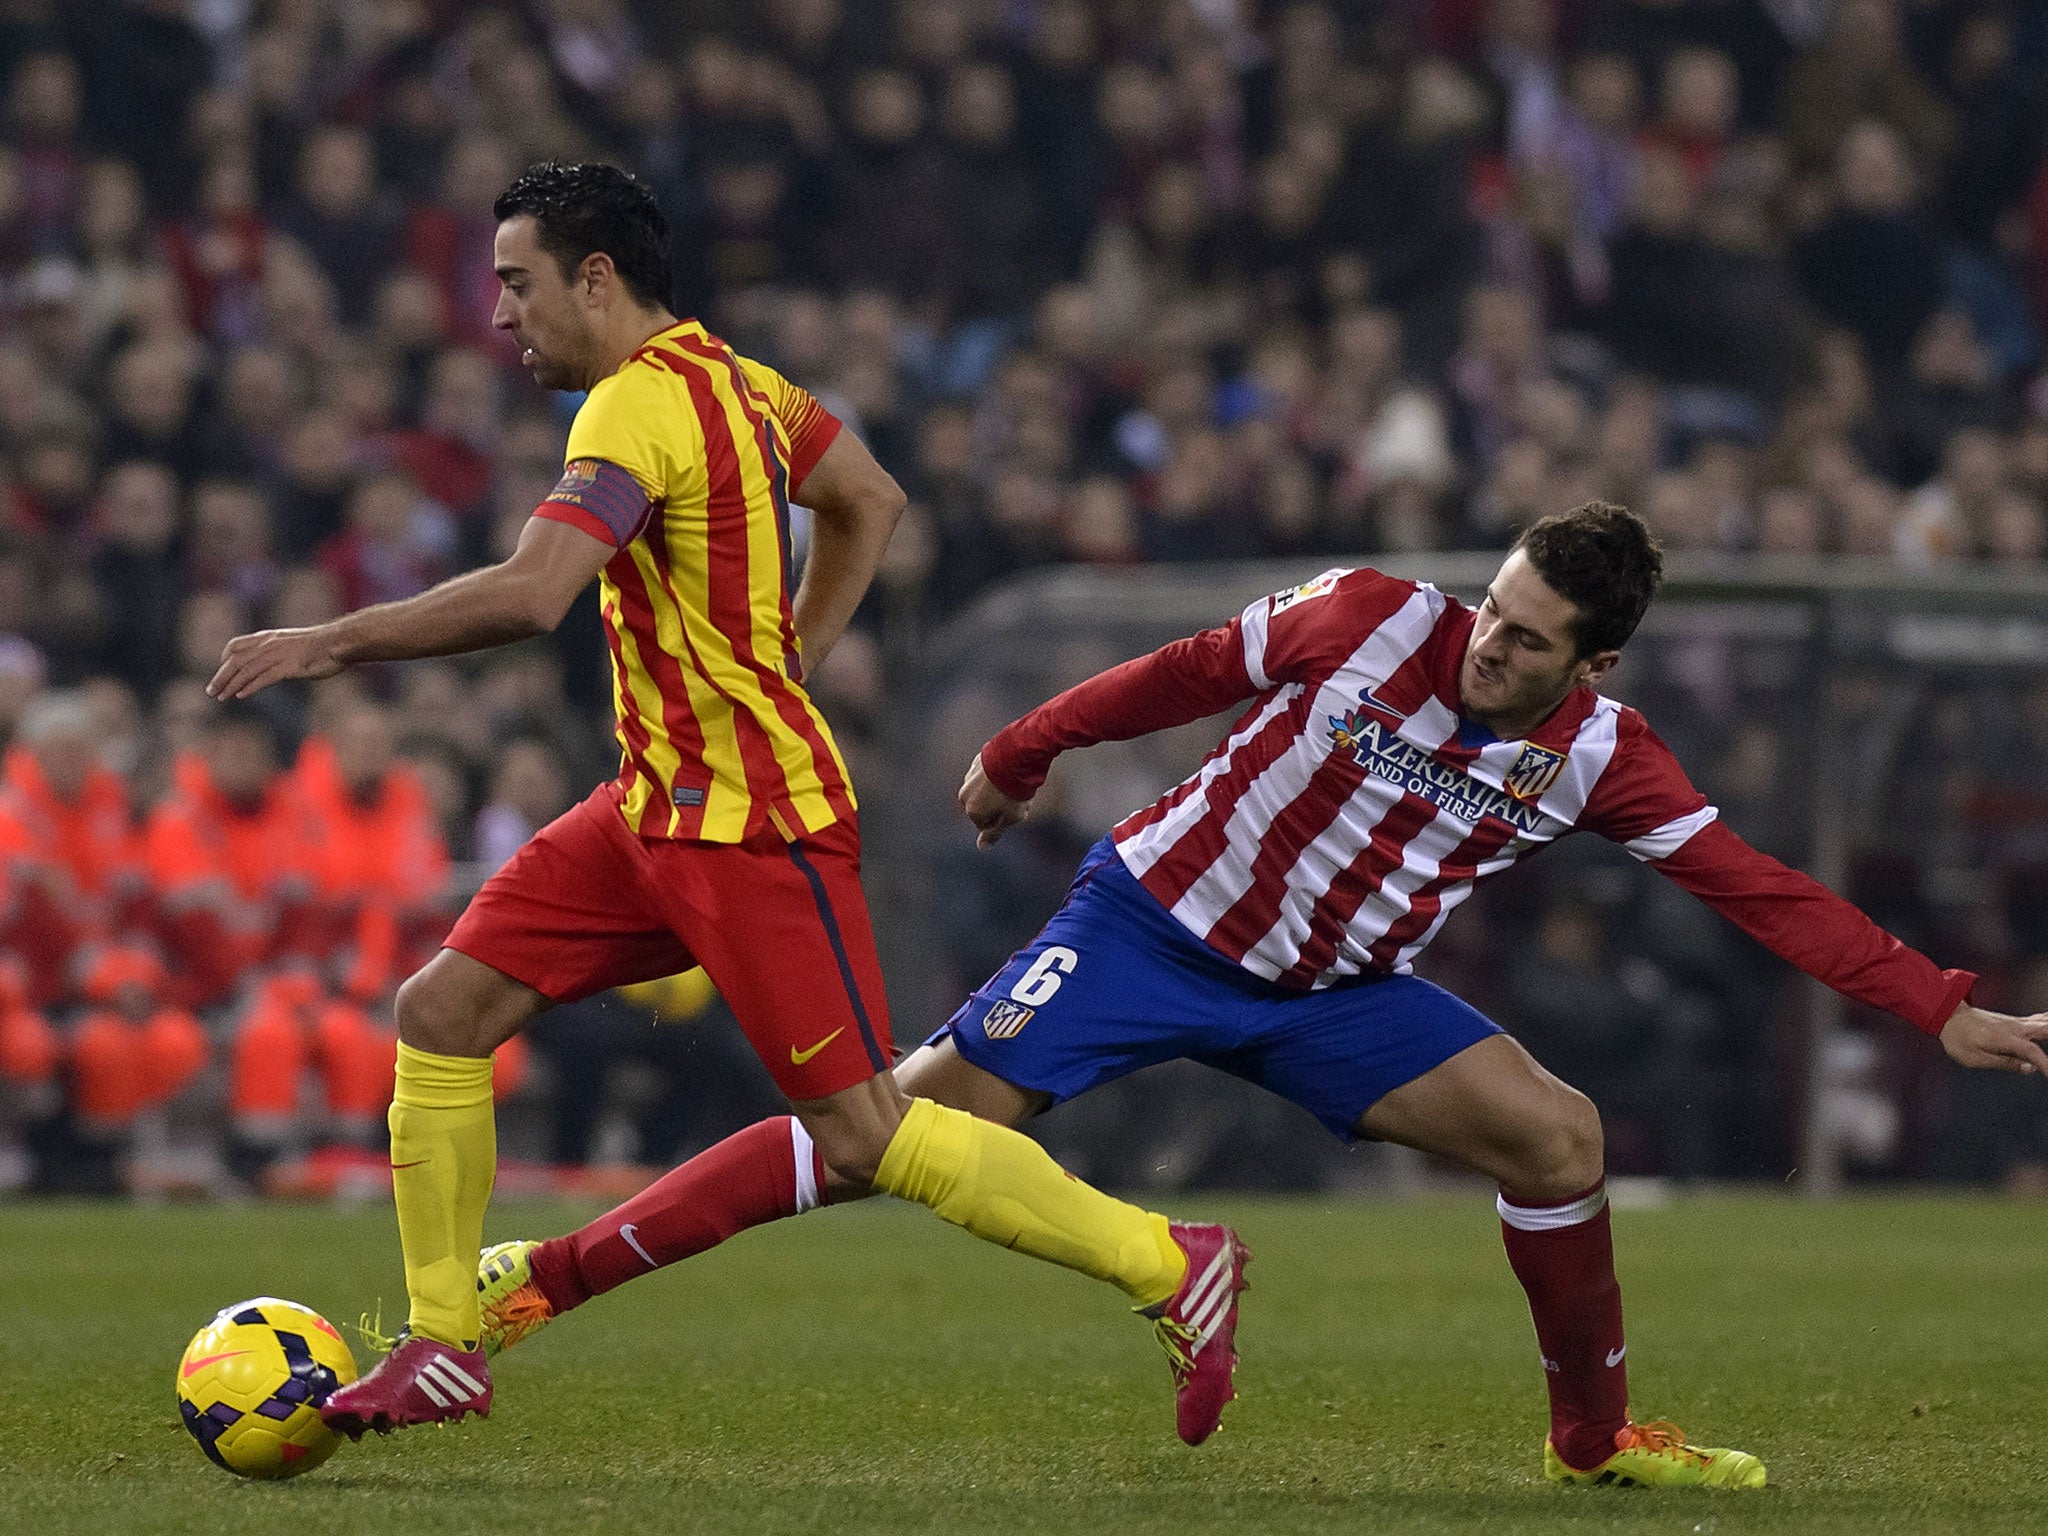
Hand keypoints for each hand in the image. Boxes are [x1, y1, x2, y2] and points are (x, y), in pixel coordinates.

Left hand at [207, 627, 344, 699]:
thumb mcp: (295, 643)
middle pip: (235, 660)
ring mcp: (277, 655)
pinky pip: (263, 678)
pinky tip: (241, 695)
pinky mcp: (288, 667)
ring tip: (221, 697)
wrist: (338, 642)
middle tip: (211, 691)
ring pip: (246, 670)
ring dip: (230, 685)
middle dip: (221, 676)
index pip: (236, 645)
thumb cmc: (322, 644)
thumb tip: (275, 663)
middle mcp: (268, 644)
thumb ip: (280, 651)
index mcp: (268, 637)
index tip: (220, 670)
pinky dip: (250, 687)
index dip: (224, 658)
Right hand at [958, 752, 1030, 849]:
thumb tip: (982, 847)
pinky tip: (1011, 771)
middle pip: (984, 807)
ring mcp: (969, 777)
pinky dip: (997, 775)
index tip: (1016, 811)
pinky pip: (987, 774)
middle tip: (1019, 799)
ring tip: (1017, 784)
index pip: (986, 826)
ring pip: (985, 790)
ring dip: (999, 789)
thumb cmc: (1014, 790)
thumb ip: (994, 834)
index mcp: (972, 811)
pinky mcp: (977, 762)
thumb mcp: (1010, 818)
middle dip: (1000, 805)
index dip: (1003, 821)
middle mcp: (965, 794)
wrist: (1016, 757)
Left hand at [1939, 1004, 2047, 1074]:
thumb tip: (2030, 1068)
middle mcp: (2016, 1027)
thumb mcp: (1974, 1058)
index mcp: (2005, 1038)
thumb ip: (2004, 1063)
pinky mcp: (2017, 1022)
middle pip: (2046, 1029)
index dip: (2046, 1065)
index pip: (2033, 1052)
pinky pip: (2041, 1020)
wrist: (1947, 1014)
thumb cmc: (1958, 1039)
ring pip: (2046, 1022)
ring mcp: (2017, 1022)